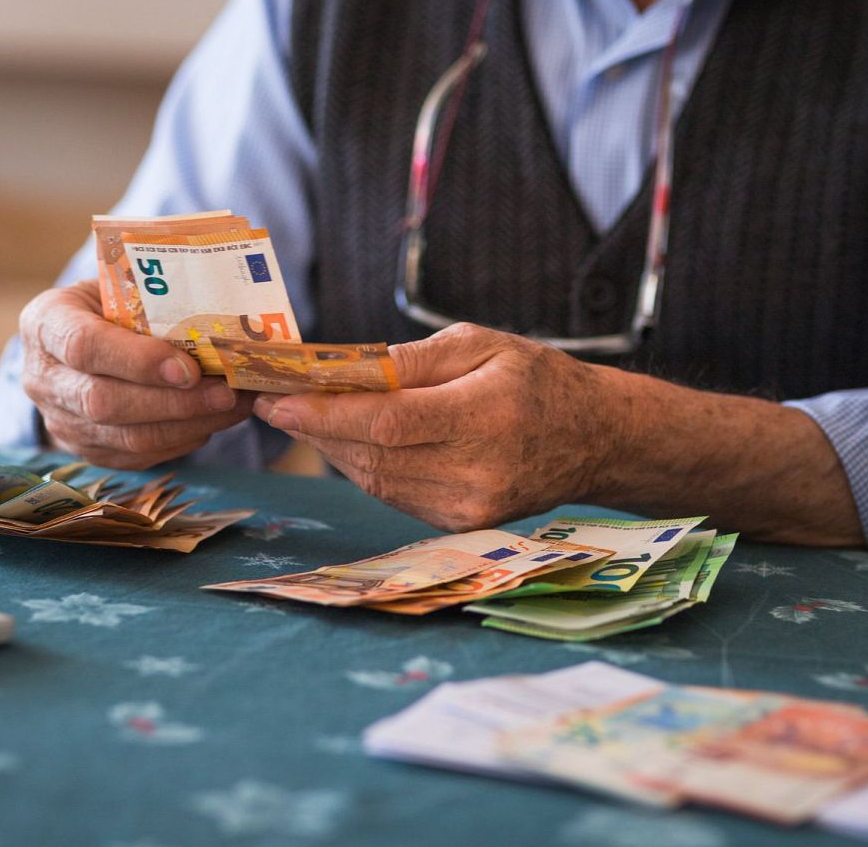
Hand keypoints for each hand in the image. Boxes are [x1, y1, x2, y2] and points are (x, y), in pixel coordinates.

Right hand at [19, 280, 251, 467]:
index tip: (189, 368)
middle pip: (102, 401)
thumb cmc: (106, 303)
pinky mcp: (86, 449)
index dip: (137, 360)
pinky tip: (211, 422)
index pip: (82, 346)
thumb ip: (152, 300)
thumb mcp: (117, 285)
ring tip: (231, 407)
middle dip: (172, 402)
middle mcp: (42, 378)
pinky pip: (135, 457)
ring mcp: (60, 420)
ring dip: (186, 425)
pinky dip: (180, 442)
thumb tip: (224, 321)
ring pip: (125, 437)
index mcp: (45, 324)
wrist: (78, 338)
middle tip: (225, 393)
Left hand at [252, 323, 621, 530]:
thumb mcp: (480, 344)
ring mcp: (468, 507)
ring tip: (302, 415)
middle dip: (314, 427)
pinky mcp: (460, 524)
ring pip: (375, 478)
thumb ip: (412, 360)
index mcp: (485, 416)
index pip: (388, 422)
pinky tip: (346, 440)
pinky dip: (362, 465)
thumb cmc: (536, 379)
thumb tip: (347, 368)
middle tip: (273, 399)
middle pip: (373, 453)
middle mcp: (476, 472)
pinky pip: (392, 493)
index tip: (277, 398)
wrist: (594, 439)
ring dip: (331, 447)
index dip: (326, 413)